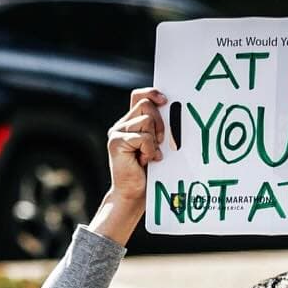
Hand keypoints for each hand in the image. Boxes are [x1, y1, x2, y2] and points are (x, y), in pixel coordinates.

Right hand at [92, 88, 165, 245]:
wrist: (134, 194)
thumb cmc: (149, 172)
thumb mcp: (157, 144)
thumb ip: (158, 126)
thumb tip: (172, 109)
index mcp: (130, 123)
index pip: (139, 96)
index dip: (152, 93)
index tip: (165, 101)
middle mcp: (121, 125)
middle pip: (146, 105)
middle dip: (160, 122)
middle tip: (161, 142)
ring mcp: (116, 133)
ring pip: (146, 120)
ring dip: (154, 139)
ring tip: (149, 155)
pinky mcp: (116, 142)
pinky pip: (143, 136)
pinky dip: (149, 149)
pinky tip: (144, 161)